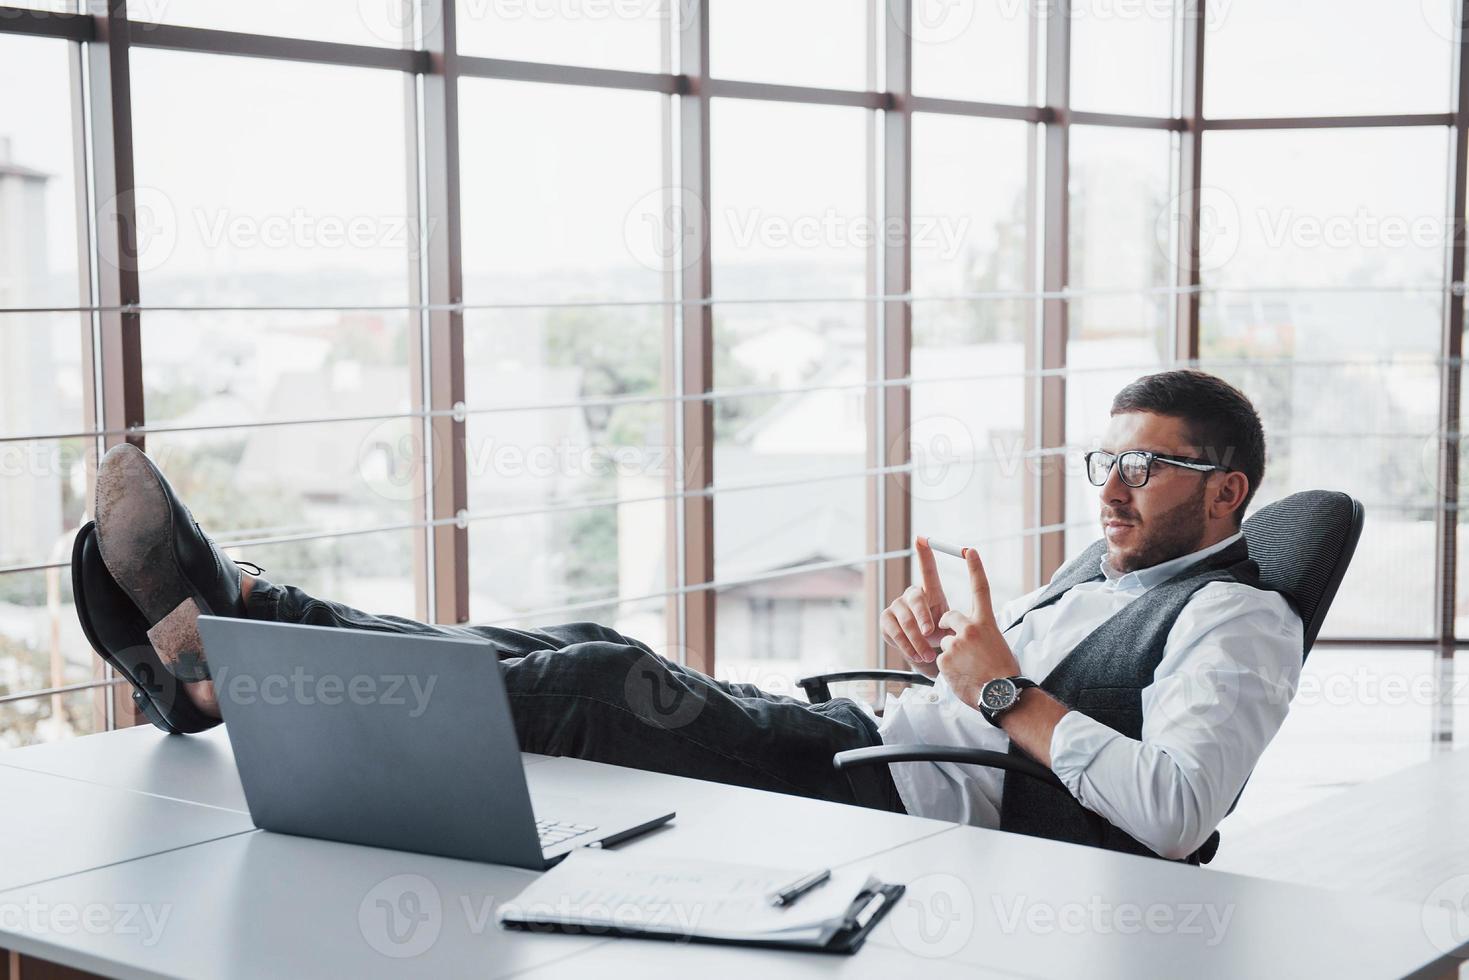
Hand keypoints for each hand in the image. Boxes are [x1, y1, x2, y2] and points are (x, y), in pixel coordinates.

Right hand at [880, 537, 951, 676]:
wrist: (926, 657)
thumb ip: (956, 620)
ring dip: (917, 640)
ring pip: (905, 620)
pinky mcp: (886, 620)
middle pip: (915, 598)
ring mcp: (896, 606)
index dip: (925, 554)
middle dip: (922, 616)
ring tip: (928, 655)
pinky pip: (895, 632)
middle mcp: (911, 595)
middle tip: (929, 632)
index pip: (927, 570)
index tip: (921, 538)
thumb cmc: (942, 637)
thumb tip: (963, 620)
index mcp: (930, 592)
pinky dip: (907, 646)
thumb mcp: (952, 627)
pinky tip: (916, 655)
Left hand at [936, 547, 1021, 708]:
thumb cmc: (1004, 672)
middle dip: (948, 627)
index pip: (980, 588)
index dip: (974, 568)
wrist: (1003, 695)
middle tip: (963, 646)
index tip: (968, 550)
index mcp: (986, 622)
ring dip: (951, 653)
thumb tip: (967, 633)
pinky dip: (948, 668)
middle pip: (948, 617)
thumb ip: (980, 632)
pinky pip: (940, 660)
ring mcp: (956, 643)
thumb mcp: (996, 643)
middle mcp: (970, 628)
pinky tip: (962, 676)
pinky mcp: (944, 658)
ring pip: (944, 642)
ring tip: (968, 668)